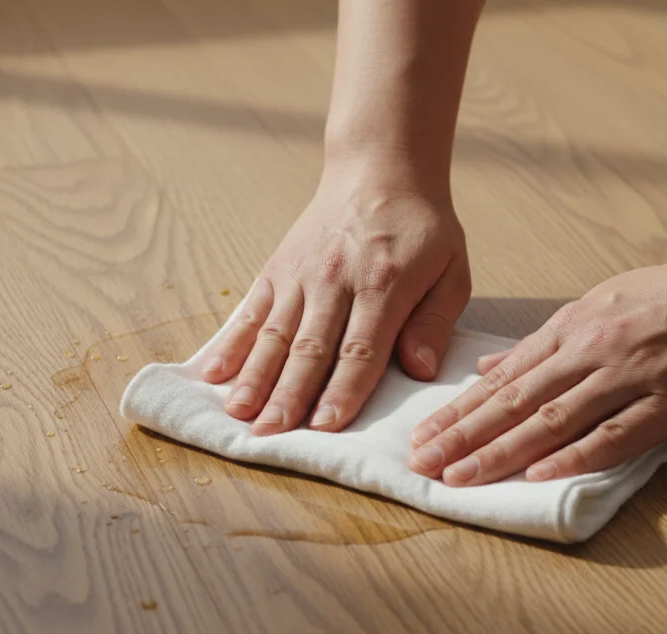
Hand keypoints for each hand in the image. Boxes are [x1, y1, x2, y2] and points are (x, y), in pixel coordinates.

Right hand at [203, 163, 470, 435]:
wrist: (380, 167)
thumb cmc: (421, 226)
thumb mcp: (452, 270)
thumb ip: (435, 322)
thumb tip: (419, 371)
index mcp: (383, 284)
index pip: (360, 348)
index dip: (343, 390)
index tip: (326, 426)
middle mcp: (335, 280)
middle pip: (309, 347)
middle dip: (289, 395)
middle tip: (270, 434)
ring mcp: (300, 274)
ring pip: (274, 333)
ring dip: (254, 376)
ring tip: (238, 413)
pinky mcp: (277, 268)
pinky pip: (251, 310)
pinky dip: (232, 343)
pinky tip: (214, 373)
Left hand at [407, 238, 666, 484]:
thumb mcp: (599, 305)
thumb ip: (544, 343)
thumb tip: (490, 367)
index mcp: (571, 330)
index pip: (502, 379)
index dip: (459, 412)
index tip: (422, 437)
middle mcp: (590, 351)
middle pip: (514, 401)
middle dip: (463, 436)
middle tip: (422, 465)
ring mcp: (629, 377)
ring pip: (553, 419)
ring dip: (501, 451)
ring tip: (460, 477)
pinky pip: (614, 434)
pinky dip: (574, 455)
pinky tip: (539, 475)